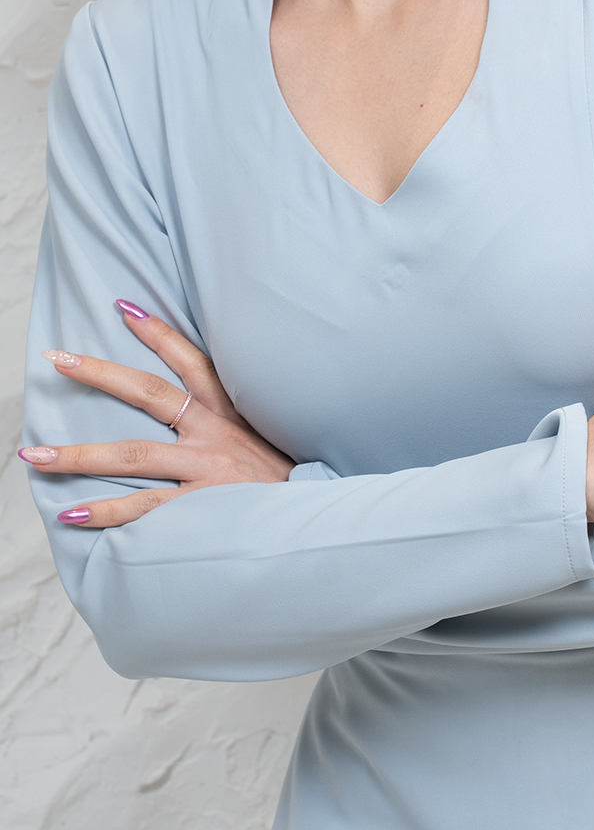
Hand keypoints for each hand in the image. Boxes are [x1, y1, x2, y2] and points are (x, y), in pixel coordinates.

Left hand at [20, 305, 293, 526]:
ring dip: (78, 457)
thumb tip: (202, 416)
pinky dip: (107, 513)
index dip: (159, 333)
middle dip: (99, 375)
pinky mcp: (203, 508)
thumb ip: (240, 423)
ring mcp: (207, 471)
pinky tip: (71, 515)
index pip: (194, 362)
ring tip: (34, 456)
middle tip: (56, 360)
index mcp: (235, 413)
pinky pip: (144, 508)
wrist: (322, 521)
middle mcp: (217, 435)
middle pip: (150, 395)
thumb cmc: (294, 483)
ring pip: (133, 456)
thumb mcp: (276, 438)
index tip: (124, 308)